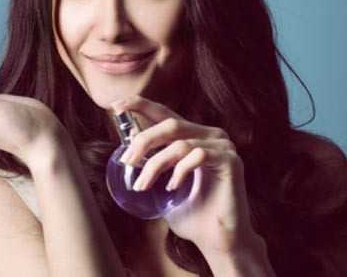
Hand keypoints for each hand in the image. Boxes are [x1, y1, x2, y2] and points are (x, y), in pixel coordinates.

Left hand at [112, 95, 261, 254]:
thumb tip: (126, 156)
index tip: (116, 106)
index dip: (140, 105)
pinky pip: (198, 155)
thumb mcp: (164, 185)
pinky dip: (179, 171)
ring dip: (155, 164)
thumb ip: (153, 166)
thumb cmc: (192, 215)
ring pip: (180, 143)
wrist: (218, 241)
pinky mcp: (231, 160)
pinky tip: (172, 187)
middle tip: (127, 162)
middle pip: (170, 124)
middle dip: (144, 141)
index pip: (165, 114)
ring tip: (143, 185)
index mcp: (194, 136)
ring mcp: (223, 146)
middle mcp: (210, 135)